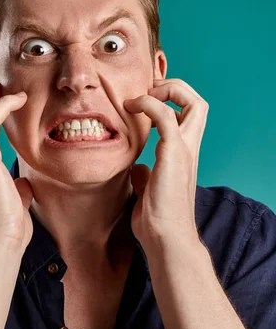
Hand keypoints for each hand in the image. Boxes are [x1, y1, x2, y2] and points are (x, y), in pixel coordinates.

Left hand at [123, 78, 208, 248]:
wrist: (166, 240)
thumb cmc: (158, 223)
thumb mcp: (148, 193)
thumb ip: (146, 177)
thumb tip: (138, 169)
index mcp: (184, 156)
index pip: (189, 115)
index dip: (171, 101)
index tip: (143, 103)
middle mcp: (189, 149)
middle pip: (198, 103)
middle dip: (174, 88)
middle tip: (147, 93)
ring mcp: (184, 150)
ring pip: (193, 102)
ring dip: (165, 91)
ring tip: (139, 98)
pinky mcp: (173, 154)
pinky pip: (165, 116)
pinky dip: (149, 104)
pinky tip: (131, 108)